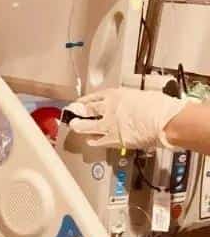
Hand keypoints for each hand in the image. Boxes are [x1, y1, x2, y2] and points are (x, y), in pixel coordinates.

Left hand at [68, 87, 184, 150]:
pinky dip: (92, 141)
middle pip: (86, 111)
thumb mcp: (141, 96)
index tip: (81, 102)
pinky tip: (89, 141)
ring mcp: (108, 125)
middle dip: (78, 113)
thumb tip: (129, 106)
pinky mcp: (113, 140)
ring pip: (86, 127)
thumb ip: (130, 102)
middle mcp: (108, 109)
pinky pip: (98, 141)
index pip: (94, 97)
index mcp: (116, 95)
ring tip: (75, 127)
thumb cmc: (160, 107)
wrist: (165, 122)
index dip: (85, 100)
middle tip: (73, 114)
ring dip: (79, 127)